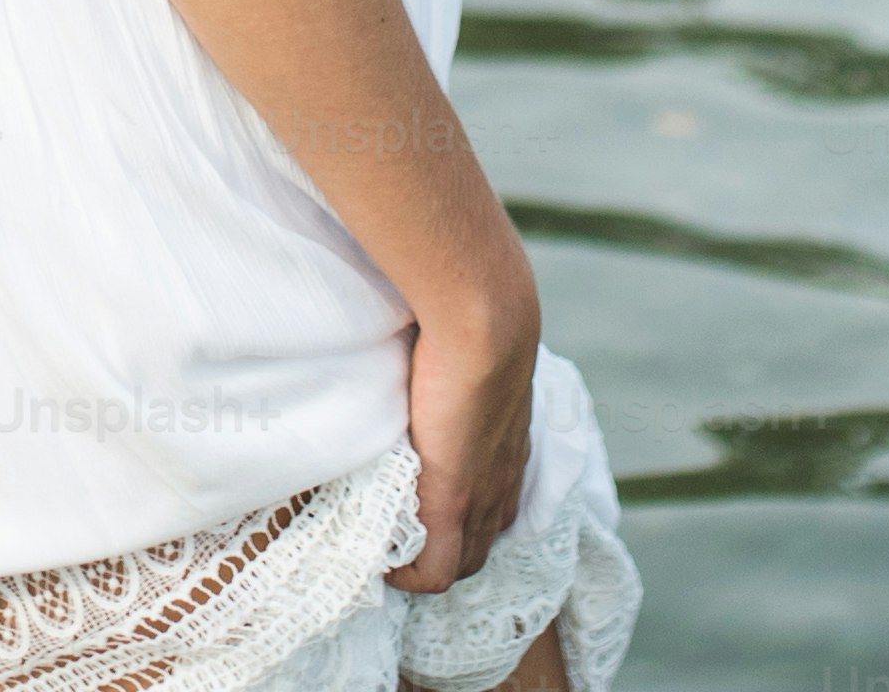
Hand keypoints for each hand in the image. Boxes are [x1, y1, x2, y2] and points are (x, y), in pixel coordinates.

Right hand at [387, 273, 539, 595]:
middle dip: (436, 550)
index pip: (491, 512)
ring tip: (383, 540)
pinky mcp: (453, 503)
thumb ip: (448, 370)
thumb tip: (413, 356)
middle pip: (477, 549)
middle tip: (394, 531)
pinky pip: (434, 573)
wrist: (482, 315)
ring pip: (460, 565)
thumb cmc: (467, 318)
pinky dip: (407, 574)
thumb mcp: (465, 355)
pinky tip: (380, 554)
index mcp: (508, 450)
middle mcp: (503, 482)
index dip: (455, 519)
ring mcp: (482, 497)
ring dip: (420, 560)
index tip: (416, 505)